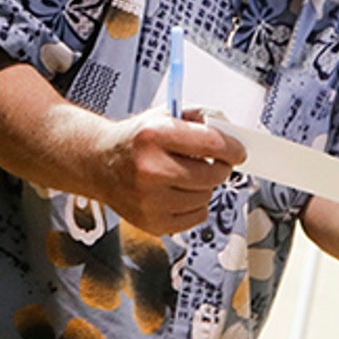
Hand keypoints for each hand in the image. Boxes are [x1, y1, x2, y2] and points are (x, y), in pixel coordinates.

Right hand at [90, 108, 245, 234]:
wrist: (99, 164)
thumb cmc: (134, 141)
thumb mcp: (163, 115)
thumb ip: (198, 119)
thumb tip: (231, 132)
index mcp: (154, 136)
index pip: (211, 143)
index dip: (232, 148)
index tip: (238, 151)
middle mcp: (150, 169)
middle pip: (212, 175)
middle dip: (219, 168)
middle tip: (213, 163)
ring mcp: (150, 199)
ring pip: (206, 197)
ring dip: (204, 187)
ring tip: (186, 176)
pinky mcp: (153, 222)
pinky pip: (197, 216)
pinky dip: (195, 205)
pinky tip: (180, 193)